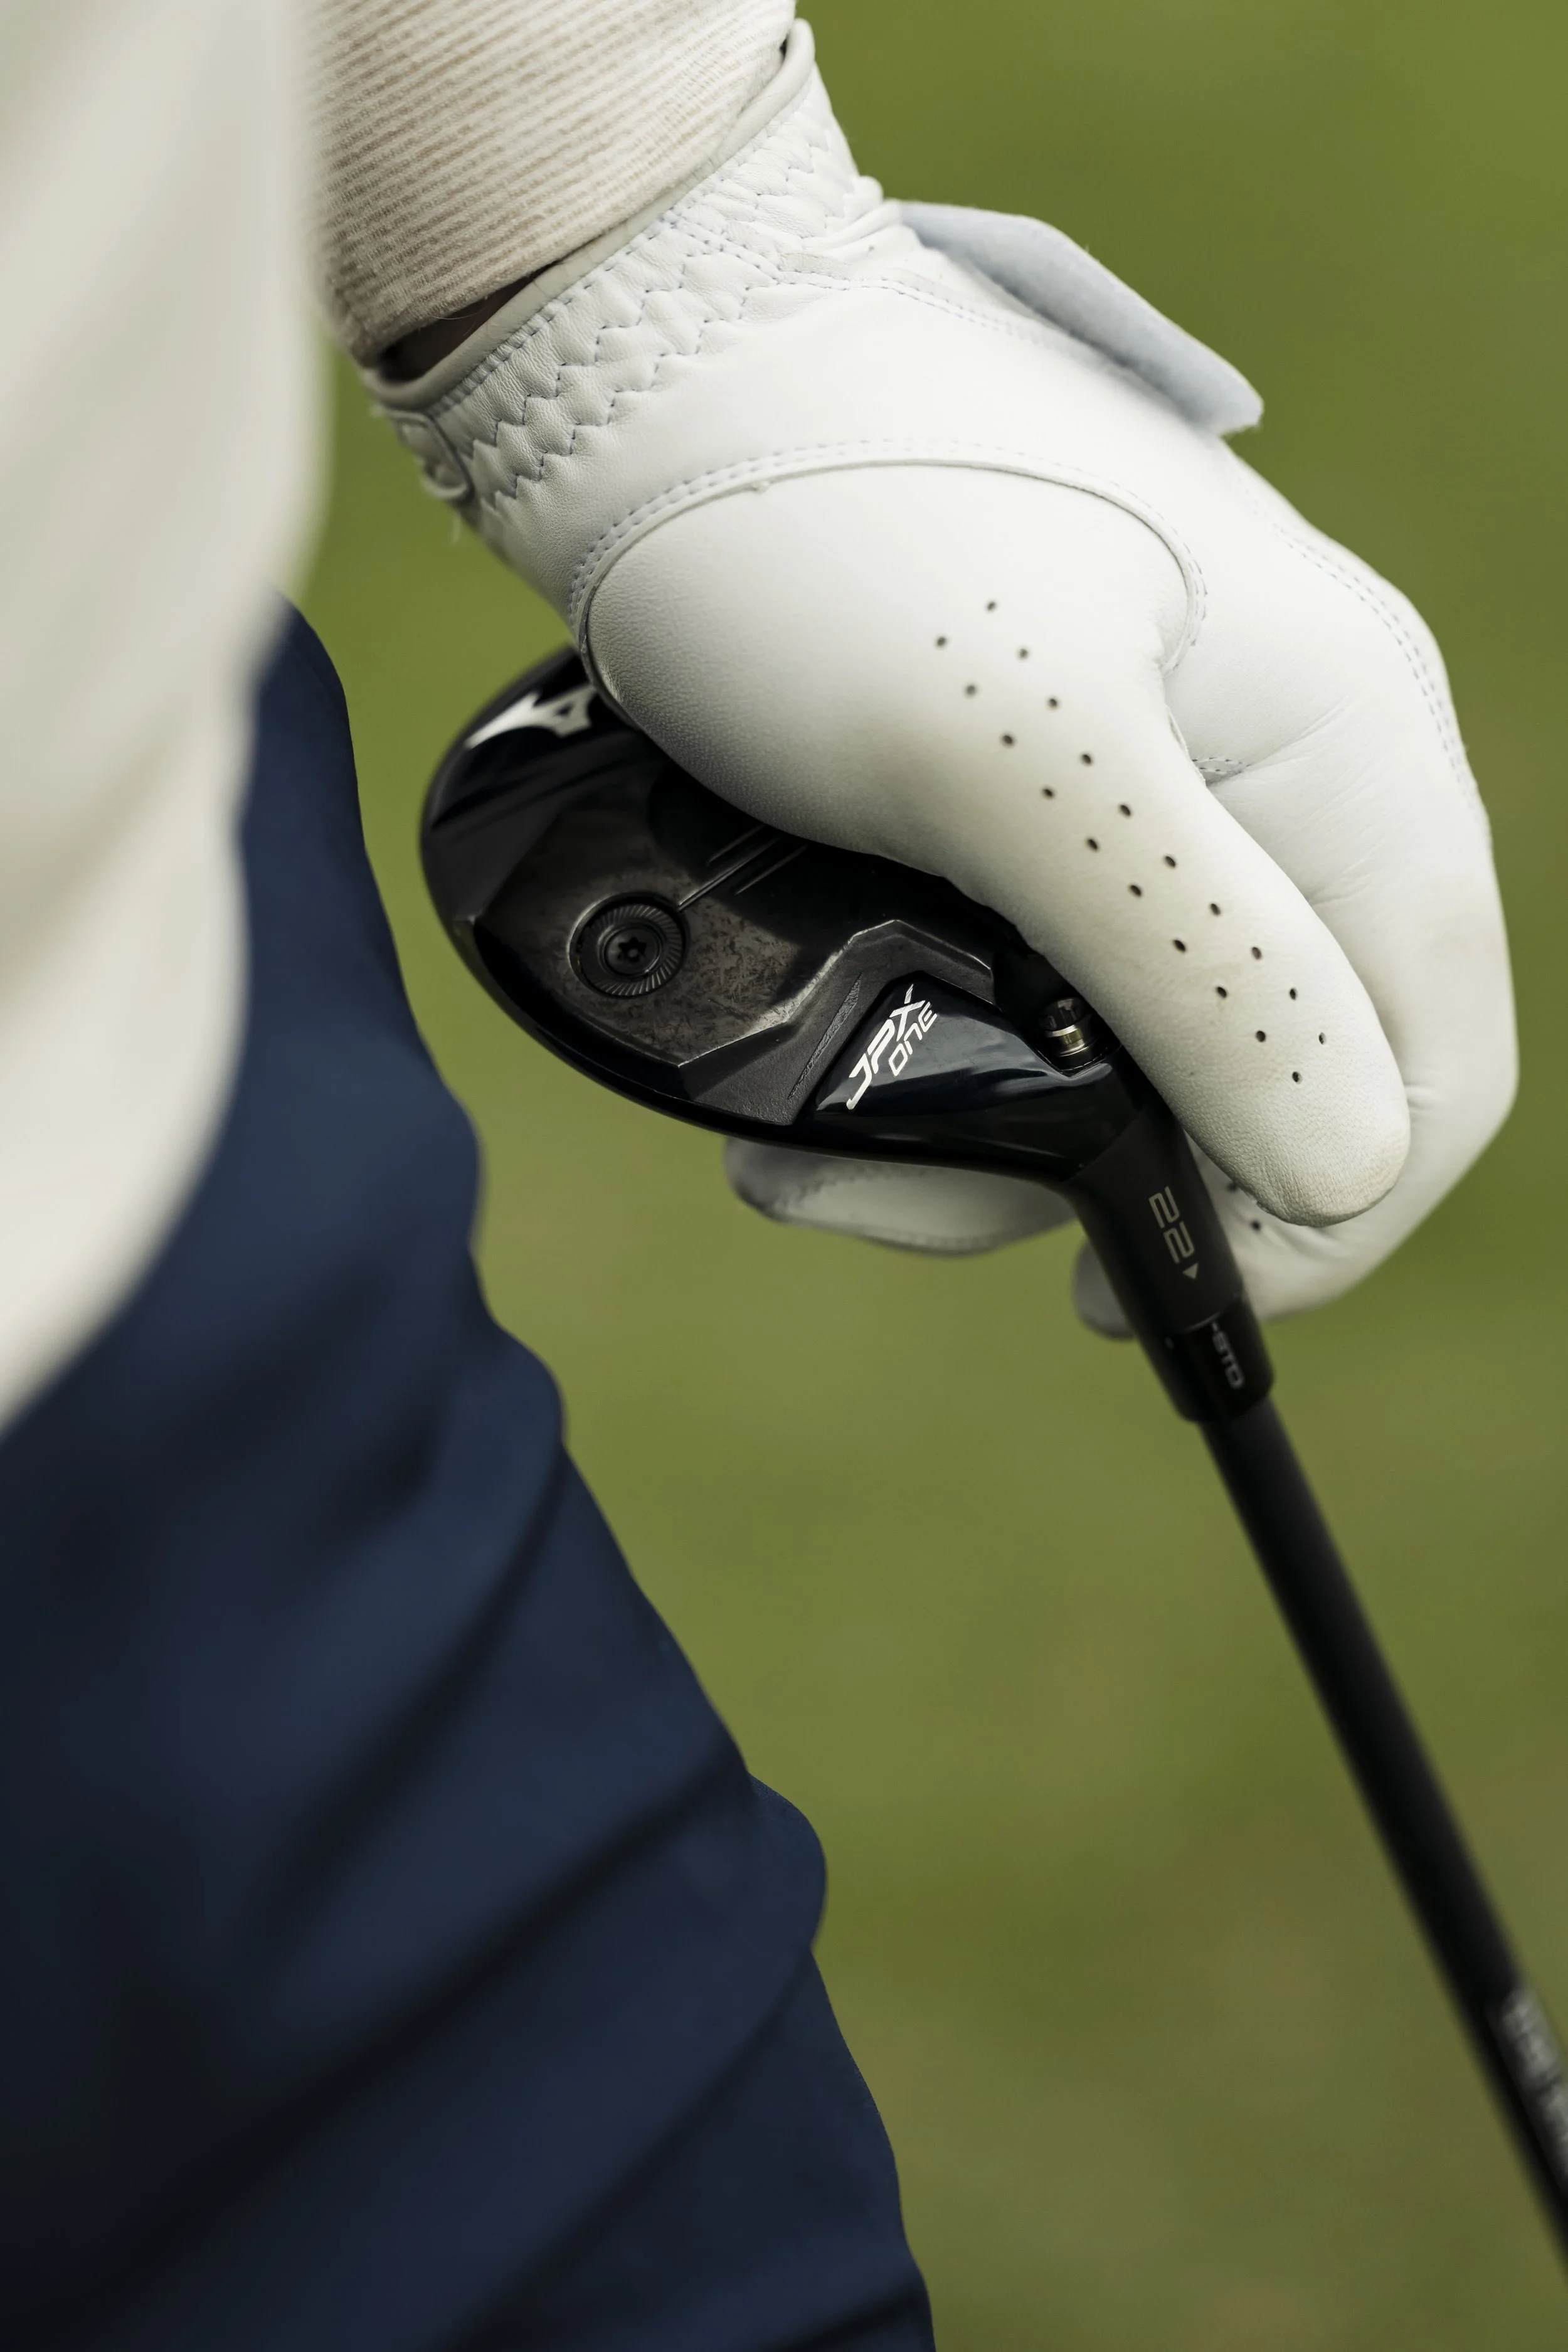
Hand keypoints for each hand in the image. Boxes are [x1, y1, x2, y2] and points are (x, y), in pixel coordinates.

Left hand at [374, 23, 1513, 1325]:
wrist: (652, 381)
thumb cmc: (831, 528)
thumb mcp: (1018, 762)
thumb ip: (1206, 965)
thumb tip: (1346, 1169)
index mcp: (1351, 752)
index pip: (1429, 1072)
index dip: (1305, 1223)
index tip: (1117, 1295)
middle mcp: (1287, 775)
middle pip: (1269, 1077)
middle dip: (1090, 1176)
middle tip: (881, 1198)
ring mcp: (1166, 782)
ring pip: (1138, 1046)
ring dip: (980, 1127)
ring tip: (795, 1153)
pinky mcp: (1045, 793)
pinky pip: (1043, 980)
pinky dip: (941, 1045)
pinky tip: (806, 1075)